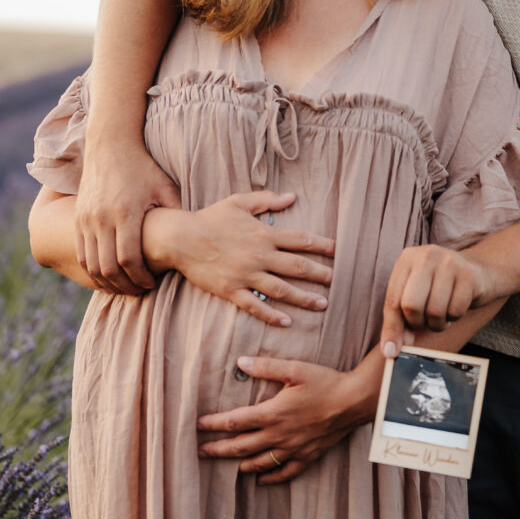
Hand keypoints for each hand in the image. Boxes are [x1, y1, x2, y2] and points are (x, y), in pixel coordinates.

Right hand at [75, 141, 180, 293]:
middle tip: (140, 290)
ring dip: (107, 281)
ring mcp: (86, 219)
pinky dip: (93, 269)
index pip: (129, 259)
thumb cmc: (144, 168)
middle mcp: (102, 218)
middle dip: (125, 285)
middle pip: (108, 268)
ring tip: (125, 285)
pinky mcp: (78, 219)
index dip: (141, 278)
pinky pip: (81, 254)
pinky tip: (109, 274)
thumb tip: (197, 239)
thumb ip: (177, 214)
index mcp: (126, 213)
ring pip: (91, 264)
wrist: (110, 146)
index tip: (152, 283)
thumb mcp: (165, 187)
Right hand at [165, 193, 335, 325]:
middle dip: (320, 274)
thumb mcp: (239, 202)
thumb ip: (267, 200)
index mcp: (263, 234)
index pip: (300, 240)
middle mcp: (258, 256)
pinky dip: (272, 315)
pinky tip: (286, 322)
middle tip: (338, 280)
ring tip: (322, 304)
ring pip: (281, 289)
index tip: (339, 250)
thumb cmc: (210, 217)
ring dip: (304, 298)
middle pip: (297, 267)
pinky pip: (255, 306)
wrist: (180, 238)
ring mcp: (245, 275)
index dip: (322, 245)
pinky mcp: (231, 290)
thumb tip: (291, 197)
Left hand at [196, 355, 375, 483]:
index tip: (197, 425)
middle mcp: (279, 435)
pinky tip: (260, 480)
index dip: (213, 424)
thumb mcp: (295, 369)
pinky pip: (284, 473)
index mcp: (273, 413)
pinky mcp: (307, 456)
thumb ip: (266, 367)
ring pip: (258, 463)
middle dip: (217, 449)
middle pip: (240, 447)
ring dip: (238, 464)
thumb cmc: (324, 382)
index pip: (234, 422)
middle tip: (199, 452)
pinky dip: (269, 478)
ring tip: (223, 464)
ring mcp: (293, 449)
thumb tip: (240, 362)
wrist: (353, 401)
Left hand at [379, 244, 494, 356]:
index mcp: (407, 259)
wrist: (481, 271)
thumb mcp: (417, 294)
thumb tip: (392, 348)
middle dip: (417, 323)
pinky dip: (454, 317)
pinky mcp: (469, 275)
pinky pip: (455, 311)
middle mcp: (426, 256)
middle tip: (425, 322)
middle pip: (411, 305)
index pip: (393, 300)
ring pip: (434, 311)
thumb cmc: (442, 286)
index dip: (391, 328)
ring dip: (438, 323)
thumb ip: (402, 319)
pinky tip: (456, 307)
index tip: (391, 352)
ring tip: (442, 314)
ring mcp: (449, 263)